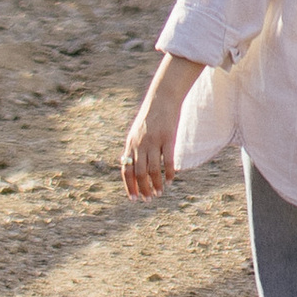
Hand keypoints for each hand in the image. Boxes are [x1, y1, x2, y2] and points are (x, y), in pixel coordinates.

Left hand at [121, 61, 194, 199]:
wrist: (162, 97)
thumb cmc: (150, 116)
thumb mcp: (137, 132)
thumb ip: (133, 148)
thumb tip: (129, 165)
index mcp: (130, 143)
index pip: (126, 170)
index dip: (129, 186)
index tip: (133, 199)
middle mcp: (140, 144)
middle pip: (139, 173)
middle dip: (143, 189)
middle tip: (148, 199)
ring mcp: (154, 141)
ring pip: (153, 169)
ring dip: (155, 184)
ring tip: (159, 193)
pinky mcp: (168, 138)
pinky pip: (168, 160)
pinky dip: (169, 173)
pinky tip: (170, 180)